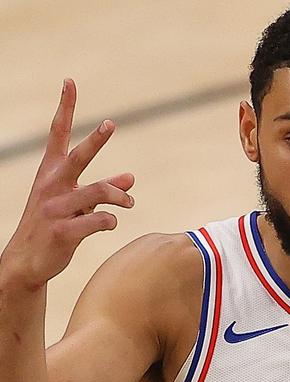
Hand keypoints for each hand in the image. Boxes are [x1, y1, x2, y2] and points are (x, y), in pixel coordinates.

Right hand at [1, 79, 134, 288]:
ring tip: (129, 202)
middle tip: (111, 124)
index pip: (58, 133)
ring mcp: (56, 208)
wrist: (28, 261)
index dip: (65, 107)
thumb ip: (104, 189)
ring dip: (120, 197)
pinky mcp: (63, 231)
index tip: (70, 82)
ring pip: (98, 192)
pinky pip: (98, 221)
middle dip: (95, 140)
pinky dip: (110, 221)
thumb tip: (131, 178)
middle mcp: (52, 185)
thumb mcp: (77, 203)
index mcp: (51, 172)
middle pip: (78, 157)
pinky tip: (110, 224)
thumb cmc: (54, 225)